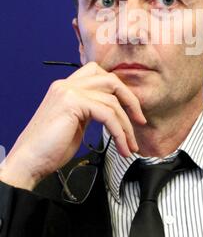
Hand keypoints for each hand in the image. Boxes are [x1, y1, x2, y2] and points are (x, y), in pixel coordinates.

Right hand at [0, 62, 145, 189]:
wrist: (29, 161)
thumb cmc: (50, 148)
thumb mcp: (75, 123)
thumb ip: (91, 110)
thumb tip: (114, 112)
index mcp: (66, 86)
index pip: (100, 75)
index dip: (120, 90)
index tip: (131, 110)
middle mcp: (67, 84)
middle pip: (110, 80)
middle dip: (130, 100)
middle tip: (140, 120)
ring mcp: (68, 91)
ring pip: (112, 100)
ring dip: (126, 125)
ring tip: (130, 145)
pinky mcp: (72, 103)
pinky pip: (107, 114)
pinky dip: (119, 132)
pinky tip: (121, 145)